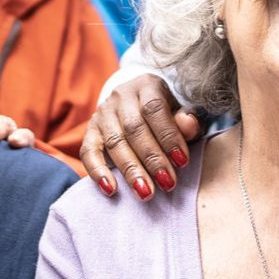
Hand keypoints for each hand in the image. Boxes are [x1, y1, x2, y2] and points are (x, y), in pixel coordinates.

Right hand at [80, 73, 201, 199]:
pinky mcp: (90, 131)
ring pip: (114, 142)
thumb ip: (187, 119)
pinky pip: (89, 152)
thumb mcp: (181, 109)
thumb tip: (189, 126)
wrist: (138, 103)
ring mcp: (103, 113)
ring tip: (146, 193)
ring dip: (130, 170)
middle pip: (134, 127)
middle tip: (167, 183)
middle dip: (152, 158)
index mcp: (147, 85)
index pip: (155, 108)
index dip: (168, 135)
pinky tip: (110, 189)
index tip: (182, 161)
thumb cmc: (166, 112)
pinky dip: (98, 172)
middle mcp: (122, 96)